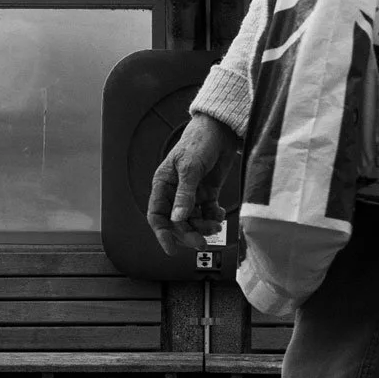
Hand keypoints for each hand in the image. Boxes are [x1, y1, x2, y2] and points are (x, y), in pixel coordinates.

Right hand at [147, 112, 239, 253]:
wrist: (221, 128)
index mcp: (163, 184)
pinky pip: (207, 212)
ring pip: (194, 219)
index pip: (157, 215)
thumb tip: (177, 219)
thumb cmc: (199, 141)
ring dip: (204, 226)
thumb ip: (185, 195)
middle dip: (189, 234)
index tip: (172, 249)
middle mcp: (175, 191)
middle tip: (202, 242)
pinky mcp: (208, 192)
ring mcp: (192, 193)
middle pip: (177, 222)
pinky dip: (214, 216)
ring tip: (216, 224)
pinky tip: (220, 214)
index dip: (162, 233)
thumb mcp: (190, 168)